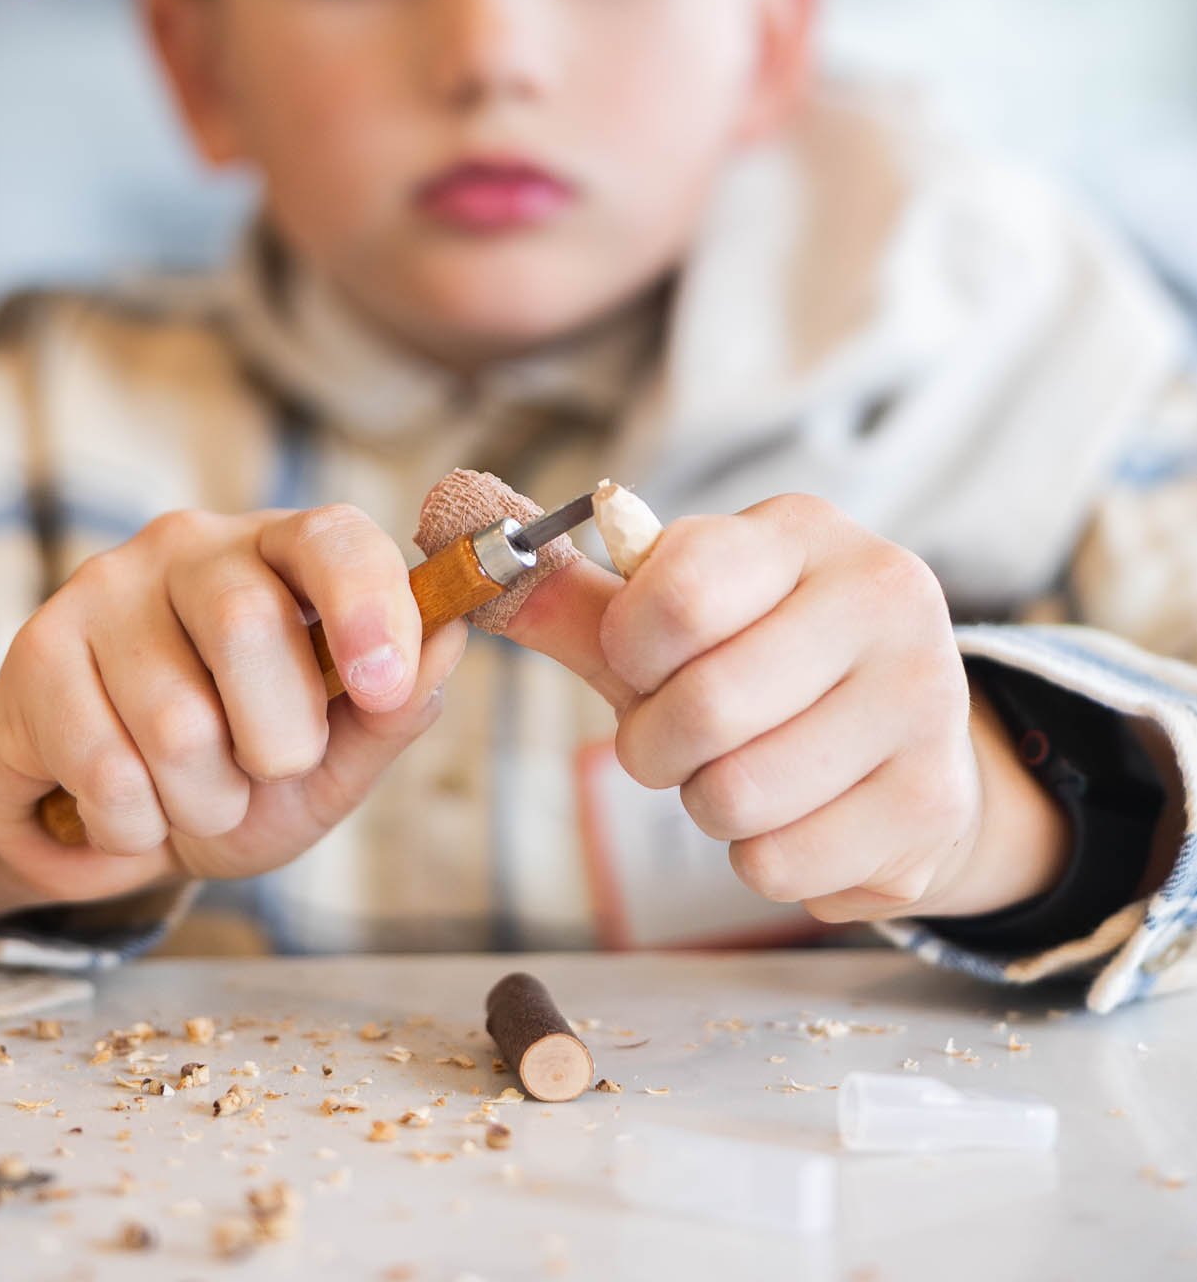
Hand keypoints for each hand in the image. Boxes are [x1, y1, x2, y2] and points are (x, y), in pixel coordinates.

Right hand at [0, 507, 464, 934]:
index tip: (384, 684)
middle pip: (248, 623)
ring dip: (199, 800)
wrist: (114, 829)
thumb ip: (393, 710)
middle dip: (274, 741)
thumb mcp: (332, 762)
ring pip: (173, 716)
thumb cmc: (239, 777)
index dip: (365, 602)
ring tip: (191, 795)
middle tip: (262, 773)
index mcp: (281, 555)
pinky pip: (103, 765)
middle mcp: (191, 547)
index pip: (332, 537)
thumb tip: (449, 639)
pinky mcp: (36, 648)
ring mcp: (105, 588)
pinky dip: (132, 823)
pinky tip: (124, 806)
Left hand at [503, 493, 1070, 924]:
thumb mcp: (675, 614)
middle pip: (701, 709)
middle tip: (678, 736)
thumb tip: (466, 568)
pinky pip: (781, 865)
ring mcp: (923, 701)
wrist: (908, 734)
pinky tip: (798, 812)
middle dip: (656, 743)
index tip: (642, 659)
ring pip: (736, 797)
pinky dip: (759, 857)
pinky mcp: (932, 805)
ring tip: (743, 766)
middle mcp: (883, 598)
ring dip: (707, 802)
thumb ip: (573, 602)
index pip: (673, 594)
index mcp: (804, 533)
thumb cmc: (763, 658)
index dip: (629, 650)